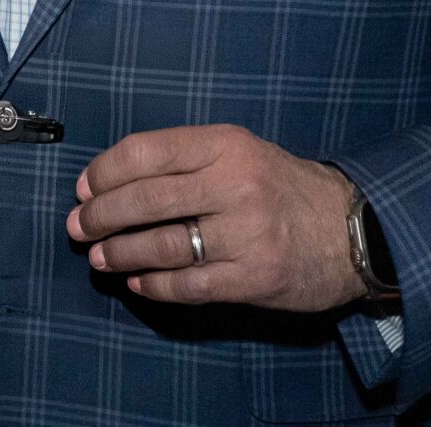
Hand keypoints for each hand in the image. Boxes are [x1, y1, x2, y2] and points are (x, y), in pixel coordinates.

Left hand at [66, 124, 361, 311]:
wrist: (353, 228)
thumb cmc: (280, 186)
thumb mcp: (238, 152)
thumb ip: (183, 162)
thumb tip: (109, 183)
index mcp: (225, 145)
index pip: (145, 152)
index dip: (103, 172)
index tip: (83, 188)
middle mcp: (235, 185)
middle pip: (145, 201)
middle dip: (101, 216)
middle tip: (77, 227)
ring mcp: (247, 234)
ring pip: (163, 246)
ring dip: (120, 253)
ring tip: (99, 257)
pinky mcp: (255, 277)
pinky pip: (190, 285)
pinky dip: (155, 285)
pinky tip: (138, 282)